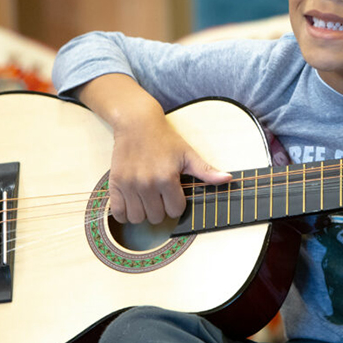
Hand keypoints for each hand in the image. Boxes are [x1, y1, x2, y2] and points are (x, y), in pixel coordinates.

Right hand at [76, 73, 230, 224]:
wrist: (136, 124)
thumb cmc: (165, 139)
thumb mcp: (188, 154)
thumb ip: (206, 170)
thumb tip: (228, 179)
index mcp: (166, 178)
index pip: (175, 210)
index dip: (177, 204)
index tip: (174, 193)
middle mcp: (146, 184)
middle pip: (157, 217)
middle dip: (161, 209)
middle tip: (160, 195)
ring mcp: (129, 185)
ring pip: (138, 218)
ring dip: (144, 213)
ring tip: (147, 199)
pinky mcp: (115, 184)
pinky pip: (118, 213)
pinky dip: (125, 213)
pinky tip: (133, 203)